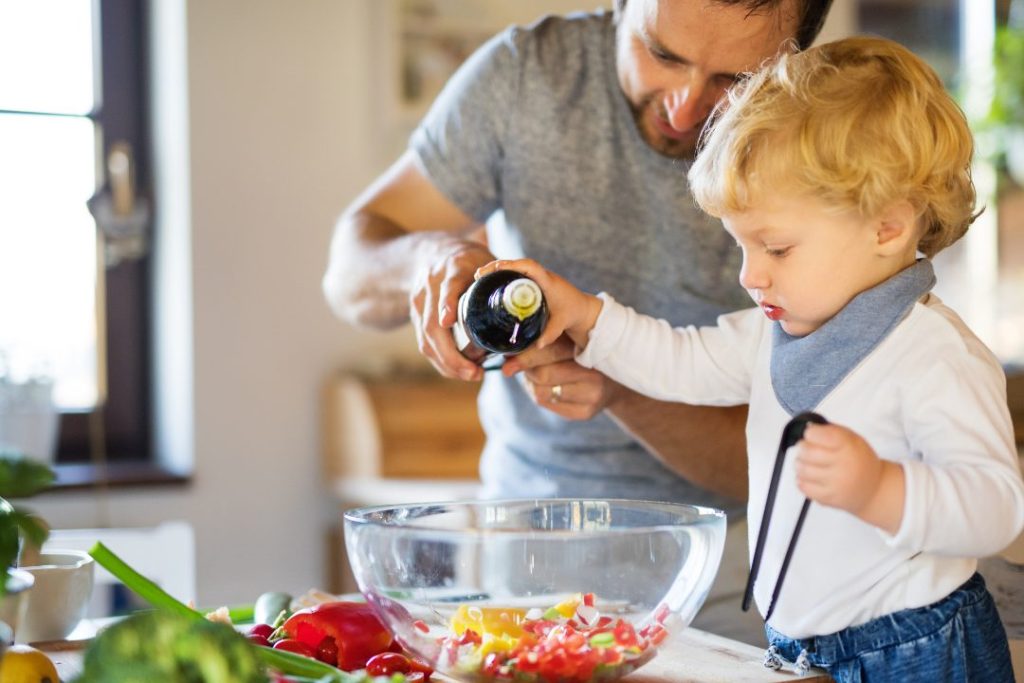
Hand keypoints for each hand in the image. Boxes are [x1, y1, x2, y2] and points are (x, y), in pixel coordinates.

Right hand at [409, 241, 493, 380]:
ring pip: (426, 338)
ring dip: (446, 363)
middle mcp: (431, 284)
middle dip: (451, 354)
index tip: (449, 322)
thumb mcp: (488, 261)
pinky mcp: (415, 314)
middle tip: (474, 372)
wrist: (433, 251)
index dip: (447, 304)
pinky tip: (457, 370)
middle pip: (432, 324)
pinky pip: (424, 342)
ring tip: (471, 375)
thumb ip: (504, 280)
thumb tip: (530, 307)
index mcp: (453, 268)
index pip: (447, 286)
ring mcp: (419, 300)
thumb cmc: (471, 260)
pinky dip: (441, 360)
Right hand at [475, 258, 602, 349]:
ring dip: (497, 270)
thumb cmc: (573, 313)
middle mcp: (541, 275)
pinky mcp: (533, 283)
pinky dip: (503, 276)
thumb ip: (550, 334)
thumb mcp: (561, 323)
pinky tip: (489, 283)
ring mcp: (536, 278)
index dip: (512, 265)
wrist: (583, 309)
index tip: (496, 269)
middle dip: (496, 267)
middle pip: (516, 264)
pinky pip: (516, 275)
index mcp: (547, 281)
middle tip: (479, 275)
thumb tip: (538, 345)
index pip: (529, 266)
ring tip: (479, 278)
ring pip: (514, 268)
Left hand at [502, 335, 620, 419]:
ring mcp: (591, 396)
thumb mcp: (571, 342)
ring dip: (530, 382)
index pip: (550, 351)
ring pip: (542, 392)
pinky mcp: (585, 413)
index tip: (506, 355)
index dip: (525, 355)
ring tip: (533, 373)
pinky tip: (544, 385)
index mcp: (590, 349)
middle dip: (525, 368)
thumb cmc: (585, 356)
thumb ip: (546, 343)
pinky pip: (548, 403)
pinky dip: (539, 393)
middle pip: (543, 374)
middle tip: (513, 363)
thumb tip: (508, 351)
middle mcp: (594, 374)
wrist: (615, 383)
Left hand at [795, 423, 905, 531]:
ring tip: (808, 462)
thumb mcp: (853, 439)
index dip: (810, 433)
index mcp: (848, 446)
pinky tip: (811, 476)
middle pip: (807, 452)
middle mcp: (842, 465)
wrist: (874, 489)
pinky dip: (802, 479)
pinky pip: (803, 486)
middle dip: (803, 447)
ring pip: (802, 469)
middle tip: (806, 448)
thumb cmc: (860, 460)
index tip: (812, 434)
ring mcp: (835, 483)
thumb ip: (831, 431)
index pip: (817, 435)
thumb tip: (809, 428)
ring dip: (801, 463)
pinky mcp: (828, 498)